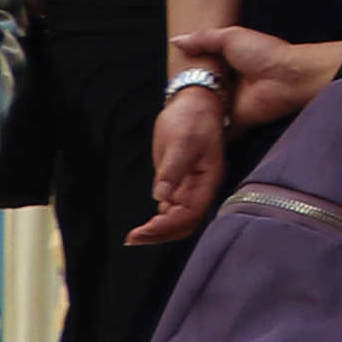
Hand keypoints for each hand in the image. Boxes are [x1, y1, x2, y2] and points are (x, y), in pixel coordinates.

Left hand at [134, 80, 227, 246]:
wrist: (193, 103)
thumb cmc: (191, 120)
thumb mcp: (181, 141)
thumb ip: (172, 170)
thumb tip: (161, 197)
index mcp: (208, 181)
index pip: (190, 214)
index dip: (167, 226)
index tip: (142, 231)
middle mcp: (201, 188)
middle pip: (186, 223)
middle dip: (161, 234)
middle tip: (133, 238)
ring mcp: (191, 186)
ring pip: (179, 219)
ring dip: (159, 230)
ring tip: (134, 236)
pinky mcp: (179, 182)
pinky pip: (172, 208)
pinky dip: (159, 220)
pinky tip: (144, 224)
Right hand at [177, 22, 341, 126]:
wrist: (289, 76)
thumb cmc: (265, 54)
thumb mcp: (230, 37)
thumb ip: (203, 39)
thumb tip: (177, 41)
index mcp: (228, 64)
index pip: (202, 71)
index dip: (188, 74)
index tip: (171, 77)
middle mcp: (230, 85)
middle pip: (202, 93)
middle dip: (188, 97)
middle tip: (169, 99)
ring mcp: (233, 104)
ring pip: (208, 113)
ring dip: (196, 115)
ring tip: (175, 117)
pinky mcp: (238, 121)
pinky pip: (220, 131)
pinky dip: (209, 133)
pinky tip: (192, 133)